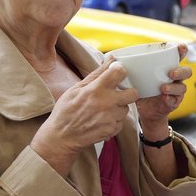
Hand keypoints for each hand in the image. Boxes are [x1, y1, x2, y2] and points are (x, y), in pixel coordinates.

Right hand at [33, 57, 136, 172]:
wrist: (62, 136)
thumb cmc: (67, 110)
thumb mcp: (77, 88)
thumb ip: (97, 73)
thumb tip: (112, 59)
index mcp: (96, 89)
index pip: (119, 72)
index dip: (120, 71)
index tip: (117, 74)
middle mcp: (106, 103)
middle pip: (133, 93)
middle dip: (128, 92)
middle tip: (118, 93)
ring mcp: (111, 118)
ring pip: (126, 108)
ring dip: (119, 108)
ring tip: (104, 109)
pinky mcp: (112, 130)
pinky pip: (121, 121)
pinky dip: (114, 120)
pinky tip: (102, 119)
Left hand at [136, 44, 190, 135]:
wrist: (145, 111)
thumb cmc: (142, 89)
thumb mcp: (136, 77)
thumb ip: (130, 67)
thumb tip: (112, 57)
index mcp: (167, 68)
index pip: (178, 56)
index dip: (182, 50)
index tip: (180, 47)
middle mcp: (175, 78)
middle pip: (186, 71)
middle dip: (180, 71)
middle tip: (170, 73)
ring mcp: (176, 91)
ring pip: (182, 87)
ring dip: (174, 87)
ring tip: (163, 88)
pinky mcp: (173, 102)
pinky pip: (175, 100)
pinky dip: (170, 99)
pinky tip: (164, 98)